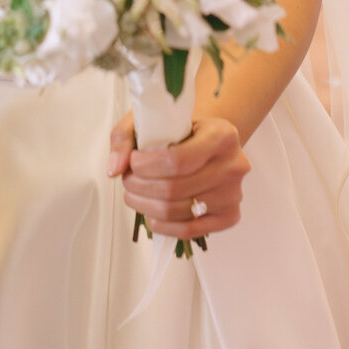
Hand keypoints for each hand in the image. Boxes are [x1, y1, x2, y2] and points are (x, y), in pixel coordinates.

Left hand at [108, 113, 250, 241]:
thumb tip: (115, 168)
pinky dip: (162, 226)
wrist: (208, 141)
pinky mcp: (229, 217)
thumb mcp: (152, 118)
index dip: (147, 166)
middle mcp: (234, 165)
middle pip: (174, 189)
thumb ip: (125, 137)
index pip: (178, 160)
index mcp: (222, 135)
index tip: (132, 161)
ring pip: (178, 211)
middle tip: (127, 180)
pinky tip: (151, 214)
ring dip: (145, 206)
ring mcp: (233, 194)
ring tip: (134, 194)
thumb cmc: (181, 129)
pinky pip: (190, 230)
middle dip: (140, 187)